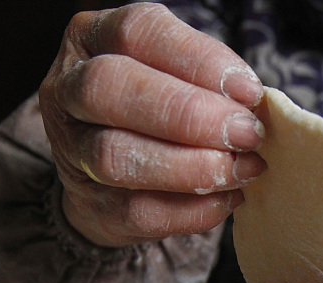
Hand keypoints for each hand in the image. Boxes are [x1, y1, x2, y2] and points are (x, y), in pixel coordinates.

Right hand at [38, 3, 264, 246]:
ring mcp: (70, 149)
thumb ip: (207, 81)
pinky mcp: (90, 204)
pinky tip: (226, 199)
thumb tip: (254, 106)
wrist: (111, 179)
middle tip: (246, 135)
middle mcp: (68, 88)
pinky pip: (137, 210)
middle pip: (112, 88)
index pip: (138, 32)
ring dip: (191, 167)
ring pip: (116, 155)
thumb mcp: (175, 75)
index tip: (248, 91)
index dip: (198, 60)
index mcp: (93, 37)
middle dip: (188, 114)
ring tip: (242, 170)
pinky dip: (191, 209)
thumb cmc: (156, 110)